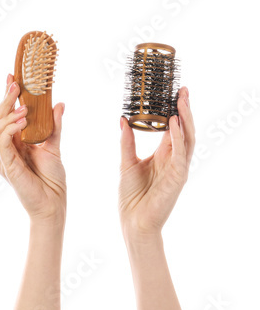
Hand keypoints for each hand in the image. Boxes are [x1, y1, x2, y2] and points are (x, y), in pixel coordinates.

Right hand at [0, 74, 65, 222]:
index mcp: (13, 144)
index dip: (5, 96)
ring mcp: (3, 159)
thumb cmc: (52, 180)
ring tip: (24, 109)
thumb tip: (59, 104)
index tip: (12, 77)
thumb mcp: (54, 146)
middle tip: (16, 85)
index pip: (4, 116)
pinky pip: (0, 143)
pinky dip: (9, 130)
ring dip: (7, 115)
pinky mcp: (7, 167)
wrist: (54, 205)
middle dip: (4, 100)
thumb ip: (54, 126)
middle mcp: (4, 150)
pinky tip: (22, 122)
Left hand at [119, 86, 193, 239]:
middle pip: (184, 129)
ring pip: (187, 138)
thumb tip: (122, 119)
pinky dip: (177, 137)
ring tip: (181, 99)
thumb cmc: (131, 195)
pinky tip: (174, 123)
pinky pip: (180, 153)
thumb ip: (127, 141)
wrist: (133, 221)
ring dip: (185, 118)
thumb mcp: (126, 162)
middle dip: (184, 109)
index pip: (172, 128)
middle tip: (182, 89)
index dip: (174, 110)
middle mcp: (174, 159)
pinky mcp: (178, 177)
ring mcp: (178, 168)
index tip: (172, 91)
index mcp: (163, 155)